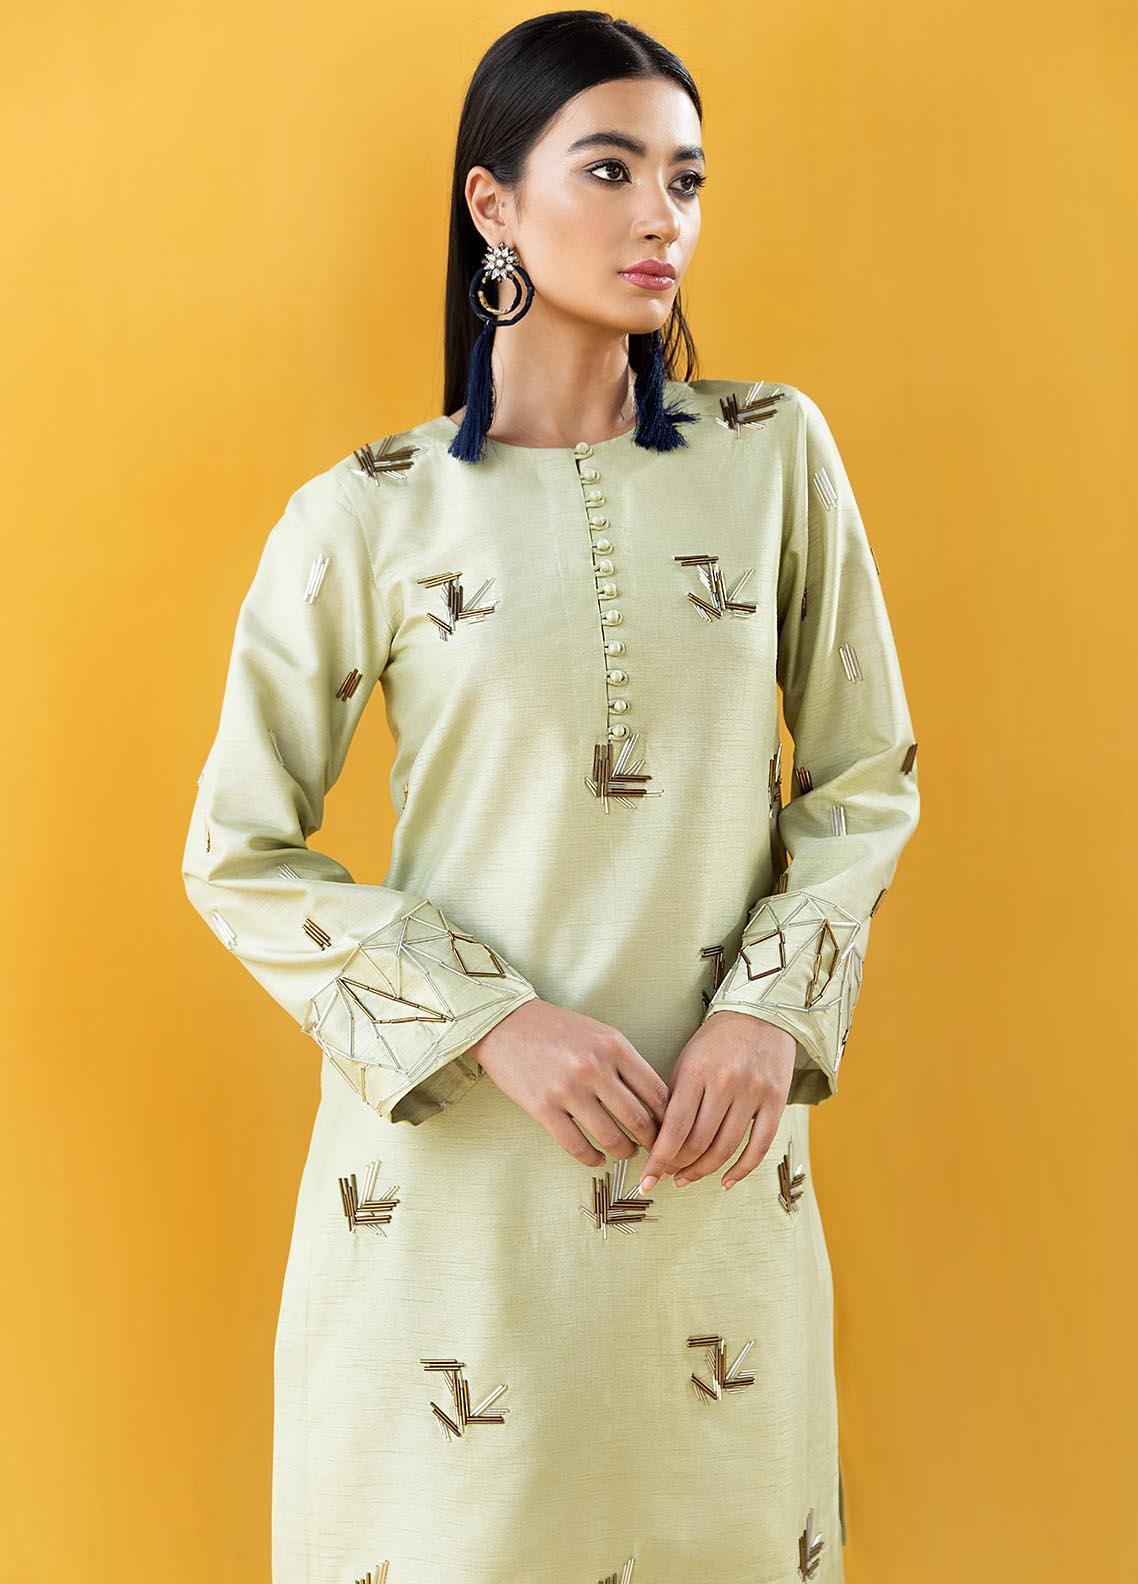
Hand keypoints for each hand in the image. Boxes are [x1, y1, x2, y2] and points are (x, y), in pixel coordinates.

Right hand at [470, 999, 670, 1166]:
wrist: (507, 1023)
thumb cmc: (558, 1030)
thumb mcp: (600, 1034)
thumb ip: (626, 1063)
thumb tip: (655, 1103)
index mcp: (615, 1046)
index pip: (657, 1093)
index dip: (668, 1119)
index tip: (669, 1130)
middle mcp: (595, 1067)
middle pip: (638, 1120)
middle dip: (651, 1142)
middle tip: (653, 1150)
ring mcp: (568, 1089)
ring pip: (611, 1137)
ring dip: (623, 1152)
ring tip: (625, 1152)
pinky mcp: (543, 1108)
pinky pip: (577, 1146)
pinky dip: (592, 1159)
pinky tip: (596, 1158)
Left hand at [637, 1013, 795, 1193]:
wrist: (761, 1014)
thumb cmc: (717, 1040)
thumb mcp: (687, 1060)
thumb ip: (674, 1099)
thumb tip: (660, 1142)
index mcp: (696, 1071)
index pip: (674, 1127)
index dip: (659, 1159)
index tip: (647, 1179)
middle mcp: (725, 1082)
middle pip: (698, 1142)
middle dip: (679, 1166)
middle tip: (669, 1175)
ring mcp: (753, 1092)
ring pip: (725, 1148)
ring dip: (704, 1170)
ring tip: (688, 1177)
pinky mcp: (776, 1100)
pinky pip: (759, 1146)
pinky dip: (741, 1170)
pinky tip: (726, 1180)